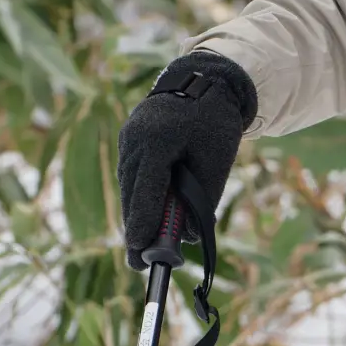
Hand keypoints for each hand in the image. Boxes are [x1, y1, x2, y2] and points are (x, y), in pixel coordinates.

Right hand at [116, 50, 256, 264]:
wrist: (203, 81)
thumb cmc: (215, 121)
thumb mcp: (217, 161)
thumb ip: (203, 197)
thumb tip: (188, 235)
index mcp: (158, 139)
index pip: (147, 190)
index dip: (143, 224)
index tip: (140, 251)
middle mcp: (135, 140)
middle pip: (132, 194)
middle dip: (136, 230)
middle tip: (138, 264)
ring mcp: (128, 139)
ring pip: (128, 187)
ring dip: (137, 215)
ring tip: (142, 247)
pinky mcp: (128, 142)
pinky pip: (131, 177)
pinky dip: (139, 198)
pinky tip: (147, 217)